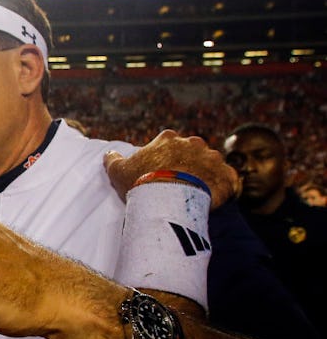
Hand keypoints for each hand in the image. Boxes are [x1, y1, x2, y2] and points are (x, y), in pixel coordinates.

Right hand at [104, 130, 239, 208]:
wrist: (169, 199)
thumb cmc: (141, 182)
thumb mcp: (118, 171)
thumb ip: (113, 160)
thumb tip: (108, 154)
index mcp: (169, 139)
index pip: (169, 143)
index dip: (164, 158)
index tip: (160, 172)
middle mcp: (193, 143)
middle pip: (192, 152)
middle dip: (188, 164)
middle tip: (179, 184)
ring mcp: (212, 158)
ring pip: (211, 164)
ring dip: (207, 175)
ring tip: (197, 194)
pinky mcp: (227, 175)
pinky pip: (230, 180)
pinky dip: (226, 188)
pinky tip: (217, 199)